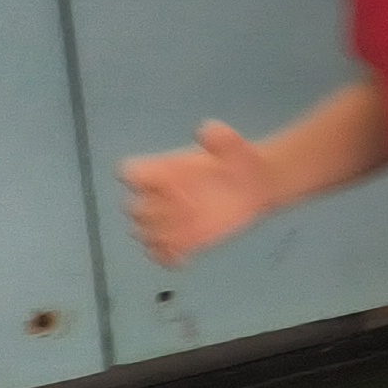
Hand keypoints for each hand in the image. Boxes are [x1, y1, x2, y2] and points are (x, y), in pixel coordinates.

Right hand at [123, 121, 274, 265]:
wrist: (257, 183)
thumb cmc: (237, 161)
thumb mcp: (232, 145)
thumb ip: (219, 137)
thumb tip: (207, 130)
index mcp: (160, 170)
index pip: (130, 173)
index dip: (139, 179)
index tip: (162, 181)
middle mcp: (156, 196)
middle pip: (134, 208)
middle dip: (151, 211)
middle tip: (180, 209)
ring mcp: (167, 219)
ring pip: (143, 233)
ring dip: (156, 236)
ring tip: (182, 232)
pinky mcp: (181, 241)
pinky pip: (161, 254)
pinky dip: (166, 258)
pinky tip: (184, 257)